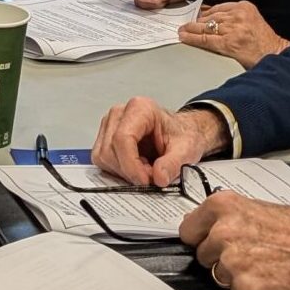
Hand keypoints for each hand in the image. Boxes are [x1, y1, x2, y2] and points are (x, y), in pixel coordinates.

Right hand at [92, 97, 229, 186]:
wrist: (181, 132)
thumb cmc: (181, 134)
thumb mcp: (186, 149)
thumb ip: (173, 163)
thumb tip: (159, 177)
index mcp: (140, 109)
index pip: (122, 138)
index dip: (131, 164)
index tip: (145, 180)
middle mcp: (119, 114)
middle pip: (110, 150)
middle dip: (129, 170)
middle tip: (151, 176)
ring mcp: (110, 125)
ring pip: (103, 157)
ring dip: (124, 171)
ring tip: (145, 169)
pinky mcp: (105, 139)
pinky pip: (103, 161)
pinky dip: (119, 170)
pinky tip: (136, 167)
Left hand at [179, 0, 289, 66]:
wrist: (275, 55)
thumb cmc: (262, 41)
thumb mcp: (250, 21)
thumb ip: (232, 17)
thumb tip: (206, 15)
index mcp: (244, 7)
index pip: (218, 8)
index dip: (203, 12)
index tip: (194, 14)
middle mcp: (238, 15)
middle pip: (210, 16)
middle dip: (196, 21)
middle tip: (184, 24)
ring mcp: (234, 28)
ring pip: (206, 26)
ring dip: (191, 29)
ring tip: (181, 30)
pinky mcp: (229, 42)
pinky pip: (206, 39)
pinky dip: (193, 38)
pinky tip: (184, 38)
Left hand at [180, 192, 289, 289]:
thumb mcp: (265, 207)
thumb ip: (233, 215)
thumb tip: (213, 223)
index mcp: (224, 206)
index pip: (188, 228)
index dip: (201, 237)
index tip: (207, 241)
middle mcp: (223, 232)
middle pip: (203, 255)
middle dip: (221, 258)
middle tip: (251, 255)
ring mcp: (231, 261)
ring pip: (219, 275)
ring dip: (237, 276)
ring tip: (265, 266)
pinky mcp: (244, 286)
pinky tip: (271, 280)